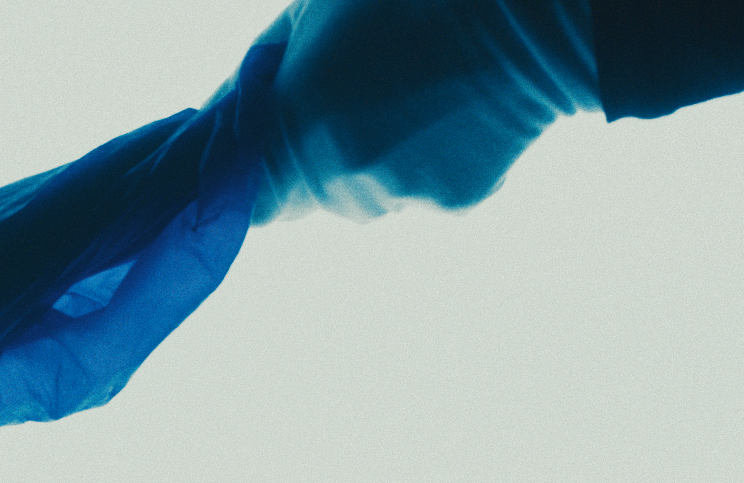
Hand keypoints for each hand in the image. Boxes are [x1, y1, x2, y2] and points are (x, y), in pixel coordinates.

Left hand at [252, 0, 598, 218]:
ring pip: (367, 199)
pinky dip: (432, 170)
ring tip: (415, 100)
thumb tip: (221, 114)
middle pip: (308, 199)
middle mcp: (338, 170)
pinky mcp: (452, 204)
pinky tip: (454, 115)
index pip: (250, 201)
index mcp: (294, 120)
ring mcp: (396, 192)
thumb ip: (258, 74)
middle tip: (360, 101)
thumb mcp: (311, 13)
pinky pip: (423, 199)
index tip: (267, 159)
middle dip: (318, 162)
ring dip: (376, 166)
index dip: (256, 183)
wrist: (522, 15)